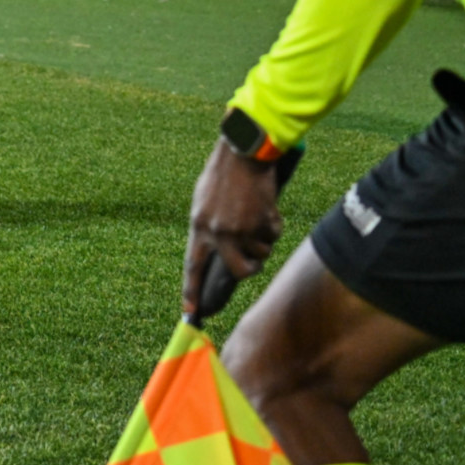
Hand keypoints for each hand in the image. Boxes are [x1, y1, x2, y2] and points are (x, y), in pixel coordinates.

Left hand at [184, 140, 282, 319]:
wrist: (243, 152)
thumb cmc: (224, 174)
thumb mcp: (205, 201)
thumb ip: (208, 228)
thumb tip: (215, 254)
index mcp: (198, 226)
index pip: (193, 266)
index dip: (192, 290)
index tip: (191, 312)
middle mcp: (216, 231)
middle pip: (238, 270)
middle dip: (251, 267)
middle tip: (255, 256)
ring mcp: (239, 228)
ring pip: (260, 253)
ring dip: (264, 239)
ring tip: (258, 216)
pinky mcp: (261, 221)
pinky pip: (273, 235)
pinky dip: (274, 224)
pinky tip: (265, 205)